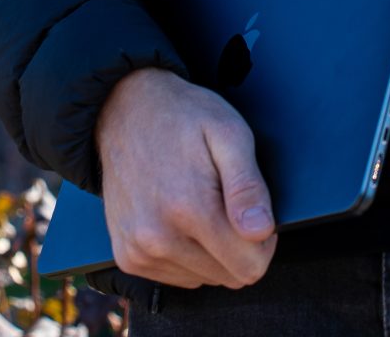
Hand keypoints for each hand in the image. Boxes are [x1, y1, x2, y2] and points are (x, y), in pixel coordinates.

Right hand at [94, 67, 276, 288]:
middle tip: (225, 201)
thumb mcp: (229, 132)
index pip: (251, 267)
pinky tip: (178, 217)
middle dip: (238, 245)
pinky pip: (177, 278)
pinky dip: (186, 254)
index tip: (253, 210)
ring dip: (211, 250)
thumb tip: (261, 231)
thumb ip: (247, 185)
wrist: (125, 110)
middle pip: (229, 277)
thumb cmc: (183, 117)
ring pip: (204, 279)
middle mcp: (159, 239)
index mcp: (191, 208)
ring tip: (198, 203)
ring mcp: (139, 252)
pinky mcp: (126, 257)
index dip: (264, 240)